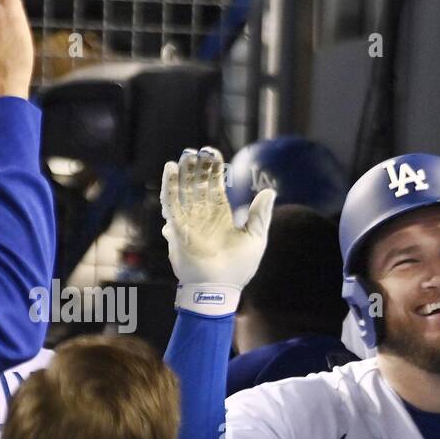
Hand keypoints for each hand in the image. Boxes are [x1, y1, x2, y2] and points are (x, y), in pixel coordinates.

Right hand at [161, 147, 274, 291]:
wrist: (219, 288)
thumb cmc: (239, 268)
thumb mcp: (255, 238)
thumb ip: (260, 215)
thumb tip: (270, 191)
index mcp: (220, 216)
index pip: (214, 187)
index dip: (213, 170)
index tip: (212, 152)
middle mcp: (202, 215)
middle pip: (197, 185)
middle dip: (196, 167)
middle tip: (197, 150)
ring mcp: (189, 220)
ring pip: (183, 190)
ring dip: (183, 172)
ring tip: (185, 154)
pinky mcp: (177, 227)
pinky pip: (171, 202)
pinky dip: (169, 185)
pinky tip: (171, 169)